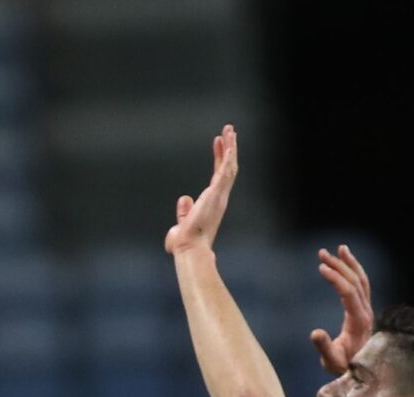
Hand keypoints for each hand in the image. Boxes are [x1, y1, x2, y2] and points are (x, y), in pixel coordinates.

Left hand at [164, 124, 239, 256]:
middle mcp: (219, 197)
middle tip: (229, 131)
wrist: (189, 248)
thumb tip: (184, 199)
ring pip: (229, 166)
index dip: (219, 159)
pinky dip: (228, 156)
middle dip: (229, 149)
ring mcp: (220, 195)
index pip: (218, 176)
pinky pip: (225, 171)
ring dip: (231, 147)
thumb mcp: (182, 223)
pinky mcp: (217, 194)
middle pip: (227, 167)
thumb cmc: (185, 243)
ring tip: (230, 130)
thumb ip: (184, 211)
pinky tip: (229, 143)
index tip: (218, 144)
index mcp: (212, 202)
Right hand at [309, 244, 374, 376]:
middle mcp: (366, 312)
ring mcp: (367, 310)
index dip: (335, 278)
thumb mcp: (330, 361)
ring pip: (361, 281)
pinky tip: (345, 265)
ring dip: (350, 264)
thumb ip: (324, 347)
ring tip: (339, 249)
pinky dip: (354, 273)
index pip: (348, 292)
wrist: (362, 374)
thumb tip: (314, 332)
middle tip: (322, 253)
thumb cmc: (343, 368)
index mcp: (358, 320)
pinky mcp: (364, 311)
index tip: (320, 267)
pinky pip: (361, 286)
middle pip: (355, 281)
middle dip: (339, 265)